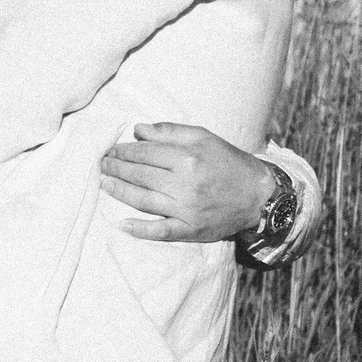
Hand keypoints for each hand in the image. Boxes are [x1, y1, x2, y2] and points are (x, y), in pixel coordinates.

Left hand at [99, 123, 280, 241]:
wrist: (260, 195)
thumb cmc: (229, 163)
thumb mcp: (205, 138)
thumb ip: (170, 132)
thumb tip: (137, 130)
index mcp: (188, 159)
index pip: (145, 154)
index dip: (124, 151)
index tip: (111, 150)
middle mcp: (186, 185)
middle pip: (140, 176)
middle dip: (116, 169)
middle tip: (101, 164)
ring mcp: (187, 209)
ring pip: (143, 200)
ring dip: (119, 192)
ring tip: (103, 183)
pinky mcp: (191, 229)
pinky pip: (161, 231)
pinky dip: (141, 230)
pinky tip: (122, 224)